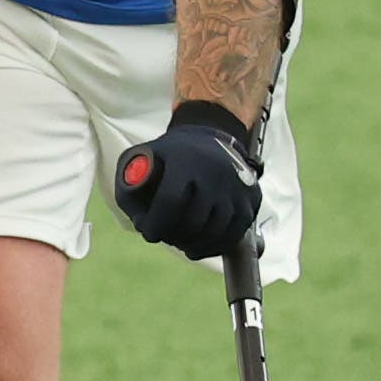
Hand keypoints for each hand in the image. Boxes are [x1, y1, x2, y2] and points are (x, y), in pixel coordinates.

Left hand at [113, 102, 263, 261]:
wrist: (213, 134)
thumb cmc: (171, 154)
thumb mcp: (142, 158)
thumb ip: (129, 190)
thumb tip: (142, 223)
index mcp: (186, 160)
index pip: (170, 202)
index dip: (156, 225)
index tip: (150, 234)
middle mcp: (215, 172)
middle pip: (194, 221)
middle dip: (174, 237)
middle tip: (166, 237)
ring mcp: (237, 186)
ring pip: (215, 232)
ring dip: (194, 246)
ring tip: (182, 243)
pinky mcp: (251, 199)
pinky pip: (234, 234)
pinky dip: (215, 247)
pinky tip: (201, 245)